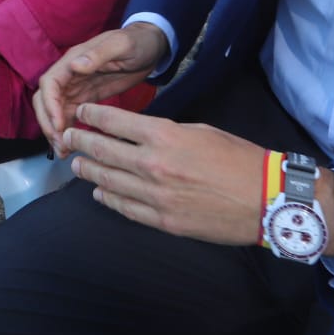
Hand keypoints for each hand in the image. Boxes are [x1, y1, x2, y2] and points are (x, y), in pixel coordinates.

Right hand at [33, 24, 169, 149]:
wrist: (150, 46)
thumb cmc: (137, 42)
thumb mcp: (122, 45)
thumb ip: (99, 54)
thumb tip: (75, 65)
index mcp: (73, 60)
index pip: (49, 83)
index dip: (49, 105)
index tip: (58, 125)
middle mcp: (70, 74)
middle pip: (46, 100)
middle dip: (48, 122)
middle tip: (60, 144)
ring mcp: (76, 87)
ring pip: (54, 111)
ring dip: (55, 131)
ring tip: (64, 152)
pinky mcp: (86, 98)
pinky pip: (69, 116)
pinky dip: (67, 131)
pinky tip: (73, 147)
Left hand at [61, 105, 273, 247]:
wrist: (266, 199)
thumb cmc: (239, 159)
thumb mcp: (201, 131)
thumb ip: (165, 133)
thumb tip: (140, 134)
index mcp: (164, 136)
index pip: (114, 122)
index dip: (92, 117)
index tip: (81, 113)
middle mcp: (153, 165)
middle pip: (103, 152)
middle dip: (81, 143)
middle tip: (67, 138)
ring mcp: (155, 196)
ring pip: (108, 181)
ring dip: (88, 171)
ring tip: (76, 165)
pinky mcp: (163, 220)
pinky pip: (125, 208)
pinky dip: (108, 198)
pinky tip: (100, 192)